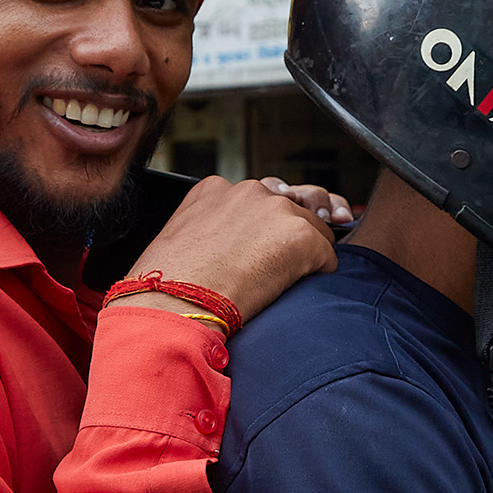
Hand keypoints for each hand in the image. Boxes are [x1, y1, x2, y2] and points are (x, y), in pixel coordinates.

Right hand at [124, 175, 339, 325]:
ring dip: (307, 248)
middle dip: (290, 228)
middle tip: (281, 257)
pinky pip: (326, 255)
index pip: (256, 196)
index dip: (261, 223)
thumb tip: (220, 251)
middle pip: (290, 203)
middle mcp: (248, 190)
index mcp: (214, 189)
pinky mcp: (300, 236)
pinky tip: (302, 287)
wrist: (174, 303)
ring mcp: (277, 210)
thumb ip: (206, 231)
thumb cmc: (165, 285)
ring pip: (313, 225)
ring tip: (291, 274)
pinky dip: (320, 271)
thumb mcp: (177, 242)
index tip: (257, 244)